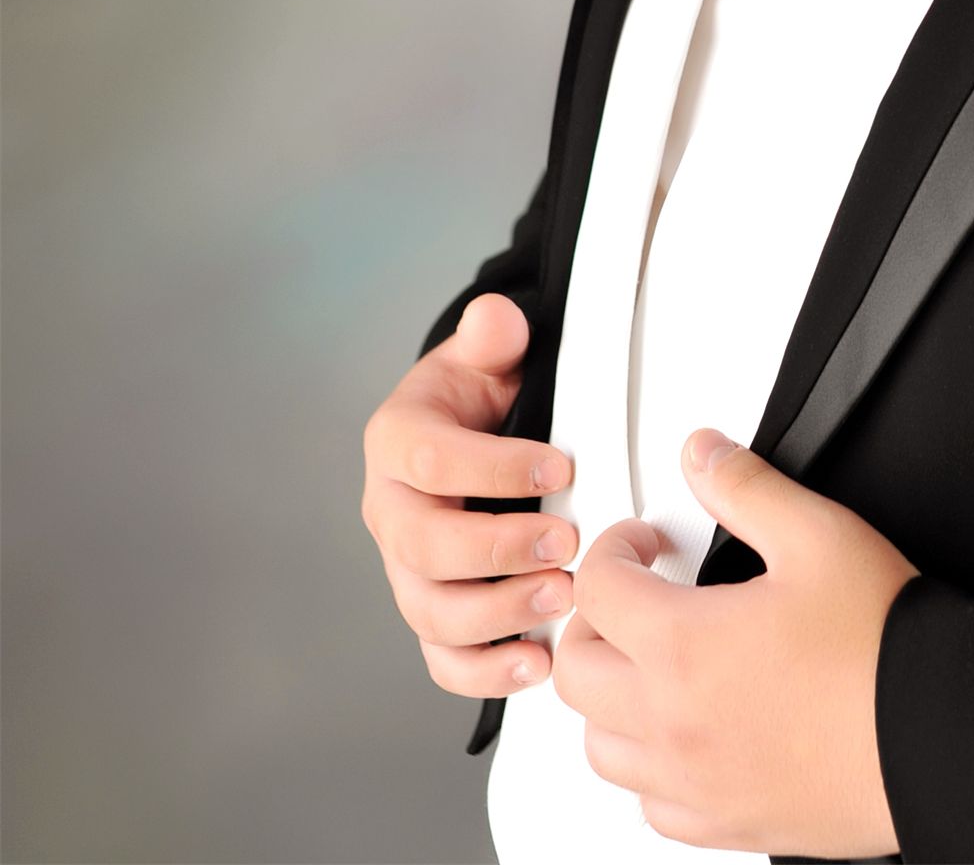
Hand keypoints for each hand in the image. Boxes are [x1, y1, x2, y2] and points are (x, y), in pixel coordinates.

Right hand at [361, 291, 578, 697]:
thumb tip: (496, 317)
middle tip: (569, 542)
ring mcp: (405, 569)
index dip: (494, 467)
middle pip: (426, 546)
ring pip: (432, 611)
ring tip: (561, 601)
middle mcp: (389, 510)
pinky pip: (443, 657)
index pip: (431, 459)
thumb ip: (493, 336)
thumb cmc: (478, 394)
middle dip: (500, 549)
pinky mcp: (430, 612)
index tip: (562, 466)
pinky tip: (537, 664)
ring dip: (498, 615)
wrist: (465, 432)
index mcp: (396, 440)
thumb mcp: (486, 354)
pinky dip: (485, 671)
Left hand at [553, 428, 920, 856]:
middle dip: (594, 622)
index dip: (615, 547)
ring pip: (601, 747)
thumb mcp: (818, 534)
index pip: (598, 590)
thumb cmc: (882, 645)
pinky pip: (651, 805)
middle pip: (575, 672)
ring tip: (650, 664)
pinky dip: (650, 767)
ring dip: (609, 698)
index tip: (647, 541)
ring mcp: (695, 783)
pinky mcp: (727, 825)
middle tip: (634, 597)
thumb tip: (704, 457)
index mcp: (683, 646)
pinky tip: (685, 734)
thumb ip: (748, 487)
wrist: (938, 731)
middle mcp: (673, 723)